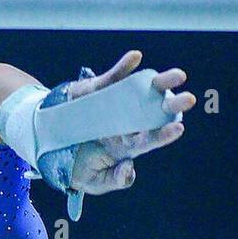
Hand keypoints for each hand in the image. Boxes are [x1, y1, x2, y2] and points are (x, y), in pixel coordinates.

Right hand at [69, 50, 194, 194]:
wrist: (48, 142)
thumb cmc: (75, 165)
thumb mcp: (93, 181)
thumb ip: (113, 180)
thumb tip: (130, 169)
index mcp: (128, 145)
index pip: (150, 139)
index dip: (163, 134)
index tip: (177, 128)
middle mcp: (126, 122)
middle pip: (154, 112)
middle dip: (172, 105)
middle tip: (188, 99)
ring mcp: (115, 104)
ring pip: (141, 91)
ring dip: (159, 82)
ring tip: (179, 75)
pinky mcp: (98, 90)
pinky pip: (113, 77)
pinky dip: (124, 67)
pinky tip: (136, 57)